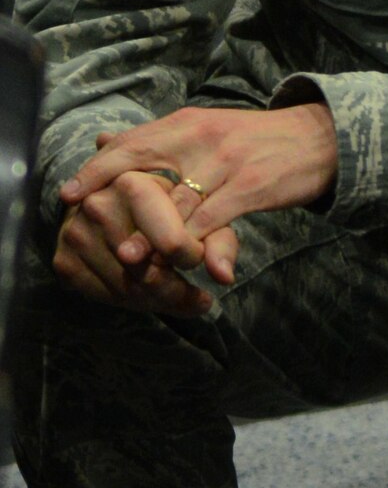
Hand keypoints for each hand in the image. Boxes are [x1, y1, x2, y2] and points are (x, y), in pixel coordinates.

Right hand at [53, 174, 217, 316]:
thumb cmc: (168, 204)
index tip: (196, 258)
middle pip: (149, 273)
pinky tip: (151, 295)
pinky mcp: (63, 260)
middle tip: (198, 298)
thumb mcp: (200, 211)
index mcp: (132, 183)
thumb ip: (219, 242)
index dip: (191, 258)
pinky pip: (106, 297)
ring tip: (180, 297)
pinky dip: (134, 303)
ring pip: (129, 290)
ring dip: (160, 302)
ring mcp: (75, 234)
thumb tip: (224, 277)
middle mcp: (96, 206)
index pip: (171, 243)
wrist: (112, 198)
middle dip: (179, 291)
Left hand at [60, 102, 338, 291]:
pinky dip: (198, 243)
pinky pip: (216, 219)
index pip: (132, 144)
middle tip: (86, 223)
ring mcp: (227, 163)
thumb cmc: (258, 141)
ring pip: (180, 204)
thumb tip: (103, 140)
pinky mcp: (252, 187)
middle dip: (113, 198)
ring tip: (130, 259)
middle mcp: (201, 139)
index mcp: (186, 123)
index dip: (97, 169)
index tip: (69, 194)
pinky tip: (186, 264)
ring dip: (153, 236)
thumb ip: (157, 140)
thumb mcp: (205, 129)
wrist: (320, 138)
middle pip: (147, 170)